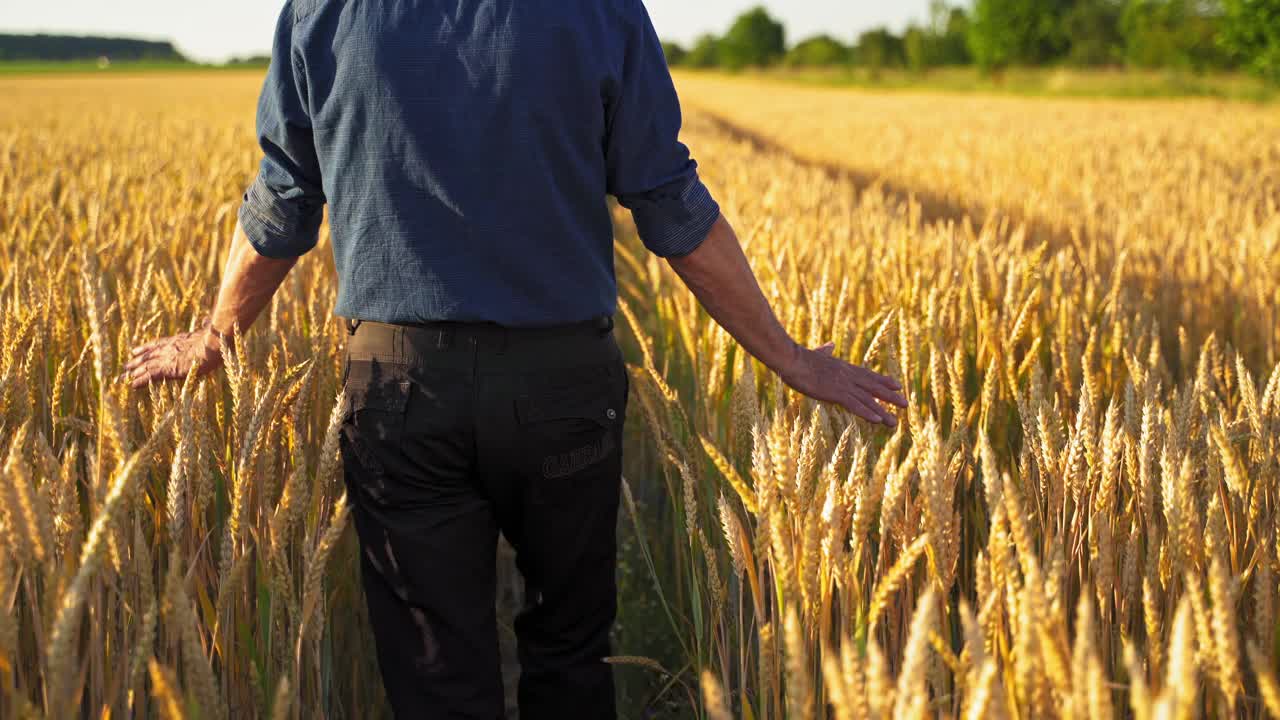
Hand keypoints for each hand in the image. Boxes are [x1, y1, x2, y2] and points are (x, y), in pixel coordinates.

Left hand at [121, 321, 223, 388]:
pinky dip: (140, 381)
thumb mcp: (210, 331)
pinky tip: (132, 386)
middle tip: (125, 365)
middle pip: (148, 355)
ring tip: (123, 377)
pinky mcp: (168, 368)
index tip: (135, 350)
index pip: (157, 344)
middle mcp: (169, 348)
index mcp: (178, 340)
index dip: (146, 348)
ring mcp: (168, 358)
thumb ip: (206, 327)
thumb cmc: (216, 338)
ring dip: (134, 372)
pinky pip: (150, 375)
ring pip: (146, 365)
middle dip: (136, 361)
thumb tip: (207, 320)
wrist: (213, 344)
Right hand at [778, 342, 907, 426]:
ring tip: (895, 422)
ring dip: (882, 411)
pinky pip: (855, 405)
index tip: (897, 385)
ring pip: (868, 399)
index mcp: (843, 367)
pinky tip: (877, 420)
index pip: (868, 374)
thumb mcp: (815, 354)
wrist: (790, 359)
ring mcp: (843, 384)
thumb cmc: (798, 358)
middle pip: (874, 387)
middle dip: (890, 397)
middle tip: (906, 405)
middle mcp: (848, 376)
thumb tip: (830, 345)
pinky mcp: (835, 392)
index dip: (884, 381)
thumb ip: (825, 352)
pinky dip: (867, 412)